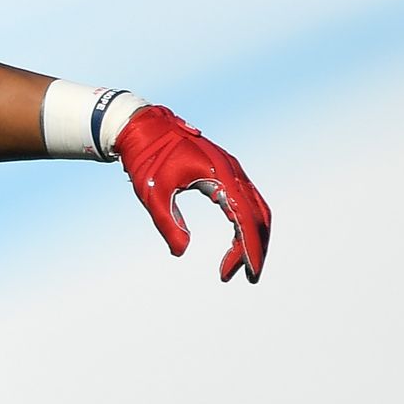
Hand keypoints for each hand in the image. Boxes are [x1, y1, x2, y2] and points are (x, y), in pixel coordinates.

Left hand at [116, 106, 270, 283]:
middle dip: (253, 248)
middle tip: (240, 275)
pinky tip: (234, 242)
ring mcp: (233, 170)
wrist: (144, 127)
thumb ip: (169, 223)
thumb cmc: (146, 158)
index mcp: (220, 175)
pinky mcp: (227, 172)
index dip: (250, 248)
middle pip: (259, 216)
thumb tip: (180, 252)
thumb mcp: (153, 194)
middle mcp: (233, 172)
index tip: (250, 272)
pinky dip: (245, 223)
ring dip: (251, 237)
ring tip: (235, 265)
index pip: (245, 218)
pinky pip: (246, 201)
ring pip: (256, 209)